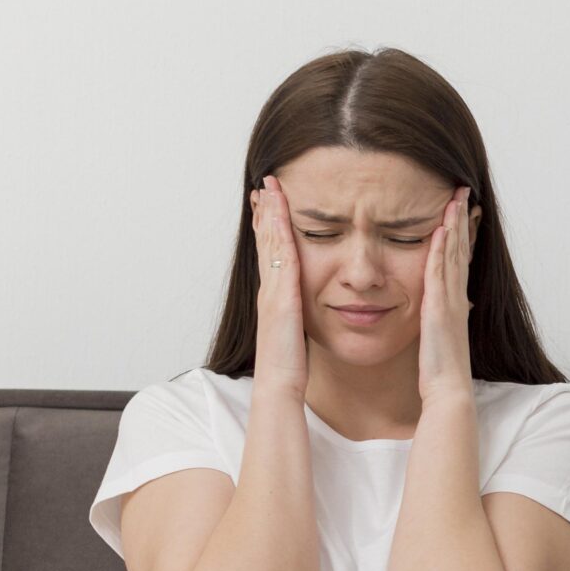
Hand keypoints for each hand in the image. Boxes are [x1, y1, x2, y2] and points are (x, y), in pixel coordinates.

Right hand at [247, 175, 308, 396]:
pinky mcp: (280, 298)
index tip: (271, 204)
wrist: (279, 386)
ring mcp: (271, 292)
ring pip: (269, 244)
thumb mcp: (297, 334)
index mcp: (275, 297)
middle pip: (265, 242)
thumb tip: (304, 311)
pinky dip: (278, 235)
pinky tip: (280, 215)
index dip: (270, 228)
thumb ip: (298, 318)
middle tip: (265, 184)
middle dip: (265, 212)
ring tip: (269, 189)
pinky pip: (280, 259)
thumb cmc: (290, 366)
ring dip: (269, 214)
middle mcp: (269, 290)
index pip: (272, 255)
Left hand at [418, 186, 474, 403]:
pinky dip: (441, 249)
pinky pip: (440, 272)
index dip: (461, 233)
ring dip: (454, 225)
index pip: (459, 260)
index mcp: (454, 302)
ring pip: (454, 255)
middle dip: (461, 219)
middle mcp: (456, 297)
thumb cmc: (441, 371)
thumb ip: (438, 319)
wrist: (448, 390)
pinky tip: (440, 229)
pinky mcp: (439, 308)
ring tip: (455, 198)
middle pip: (460, 250)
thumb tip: (436, 309)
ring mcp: (450, 301)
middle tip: (462, 191)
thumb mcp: (438, 337)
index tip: (462, 209)